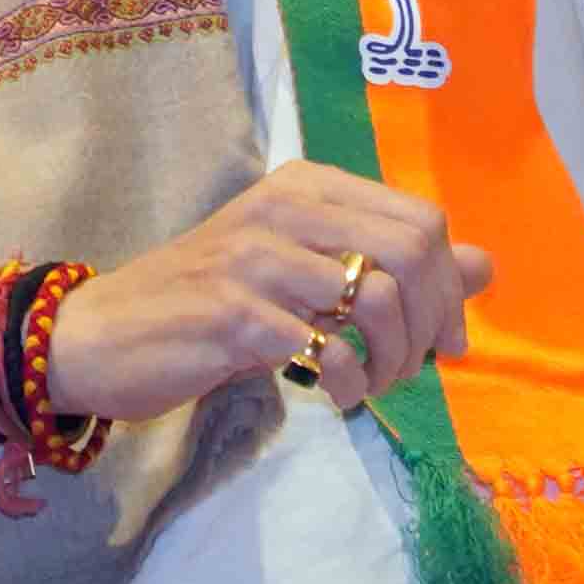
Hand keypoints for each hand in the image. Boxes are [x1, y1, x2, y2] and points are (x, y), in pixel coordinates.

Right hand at [42, 164, 491, 424]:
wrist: (99, 335)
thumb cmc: (207, 303)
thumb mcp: (301, 270)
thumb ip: (388, 261)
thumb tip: (483, 265)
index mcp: (306, 186)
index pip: (420, 218)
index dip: (448, 285)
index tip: (442, 339)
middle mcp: (285, 207)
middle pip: (412, 250)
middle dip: (431, 322)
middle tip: (413, 368)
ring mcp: (257, 258)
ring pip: (378, 298)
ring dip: (394, 360)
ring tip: (373, 383)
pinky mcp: (235, 315)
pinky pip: (330, 349)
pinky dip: (353, 384)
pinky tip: (338, 396)